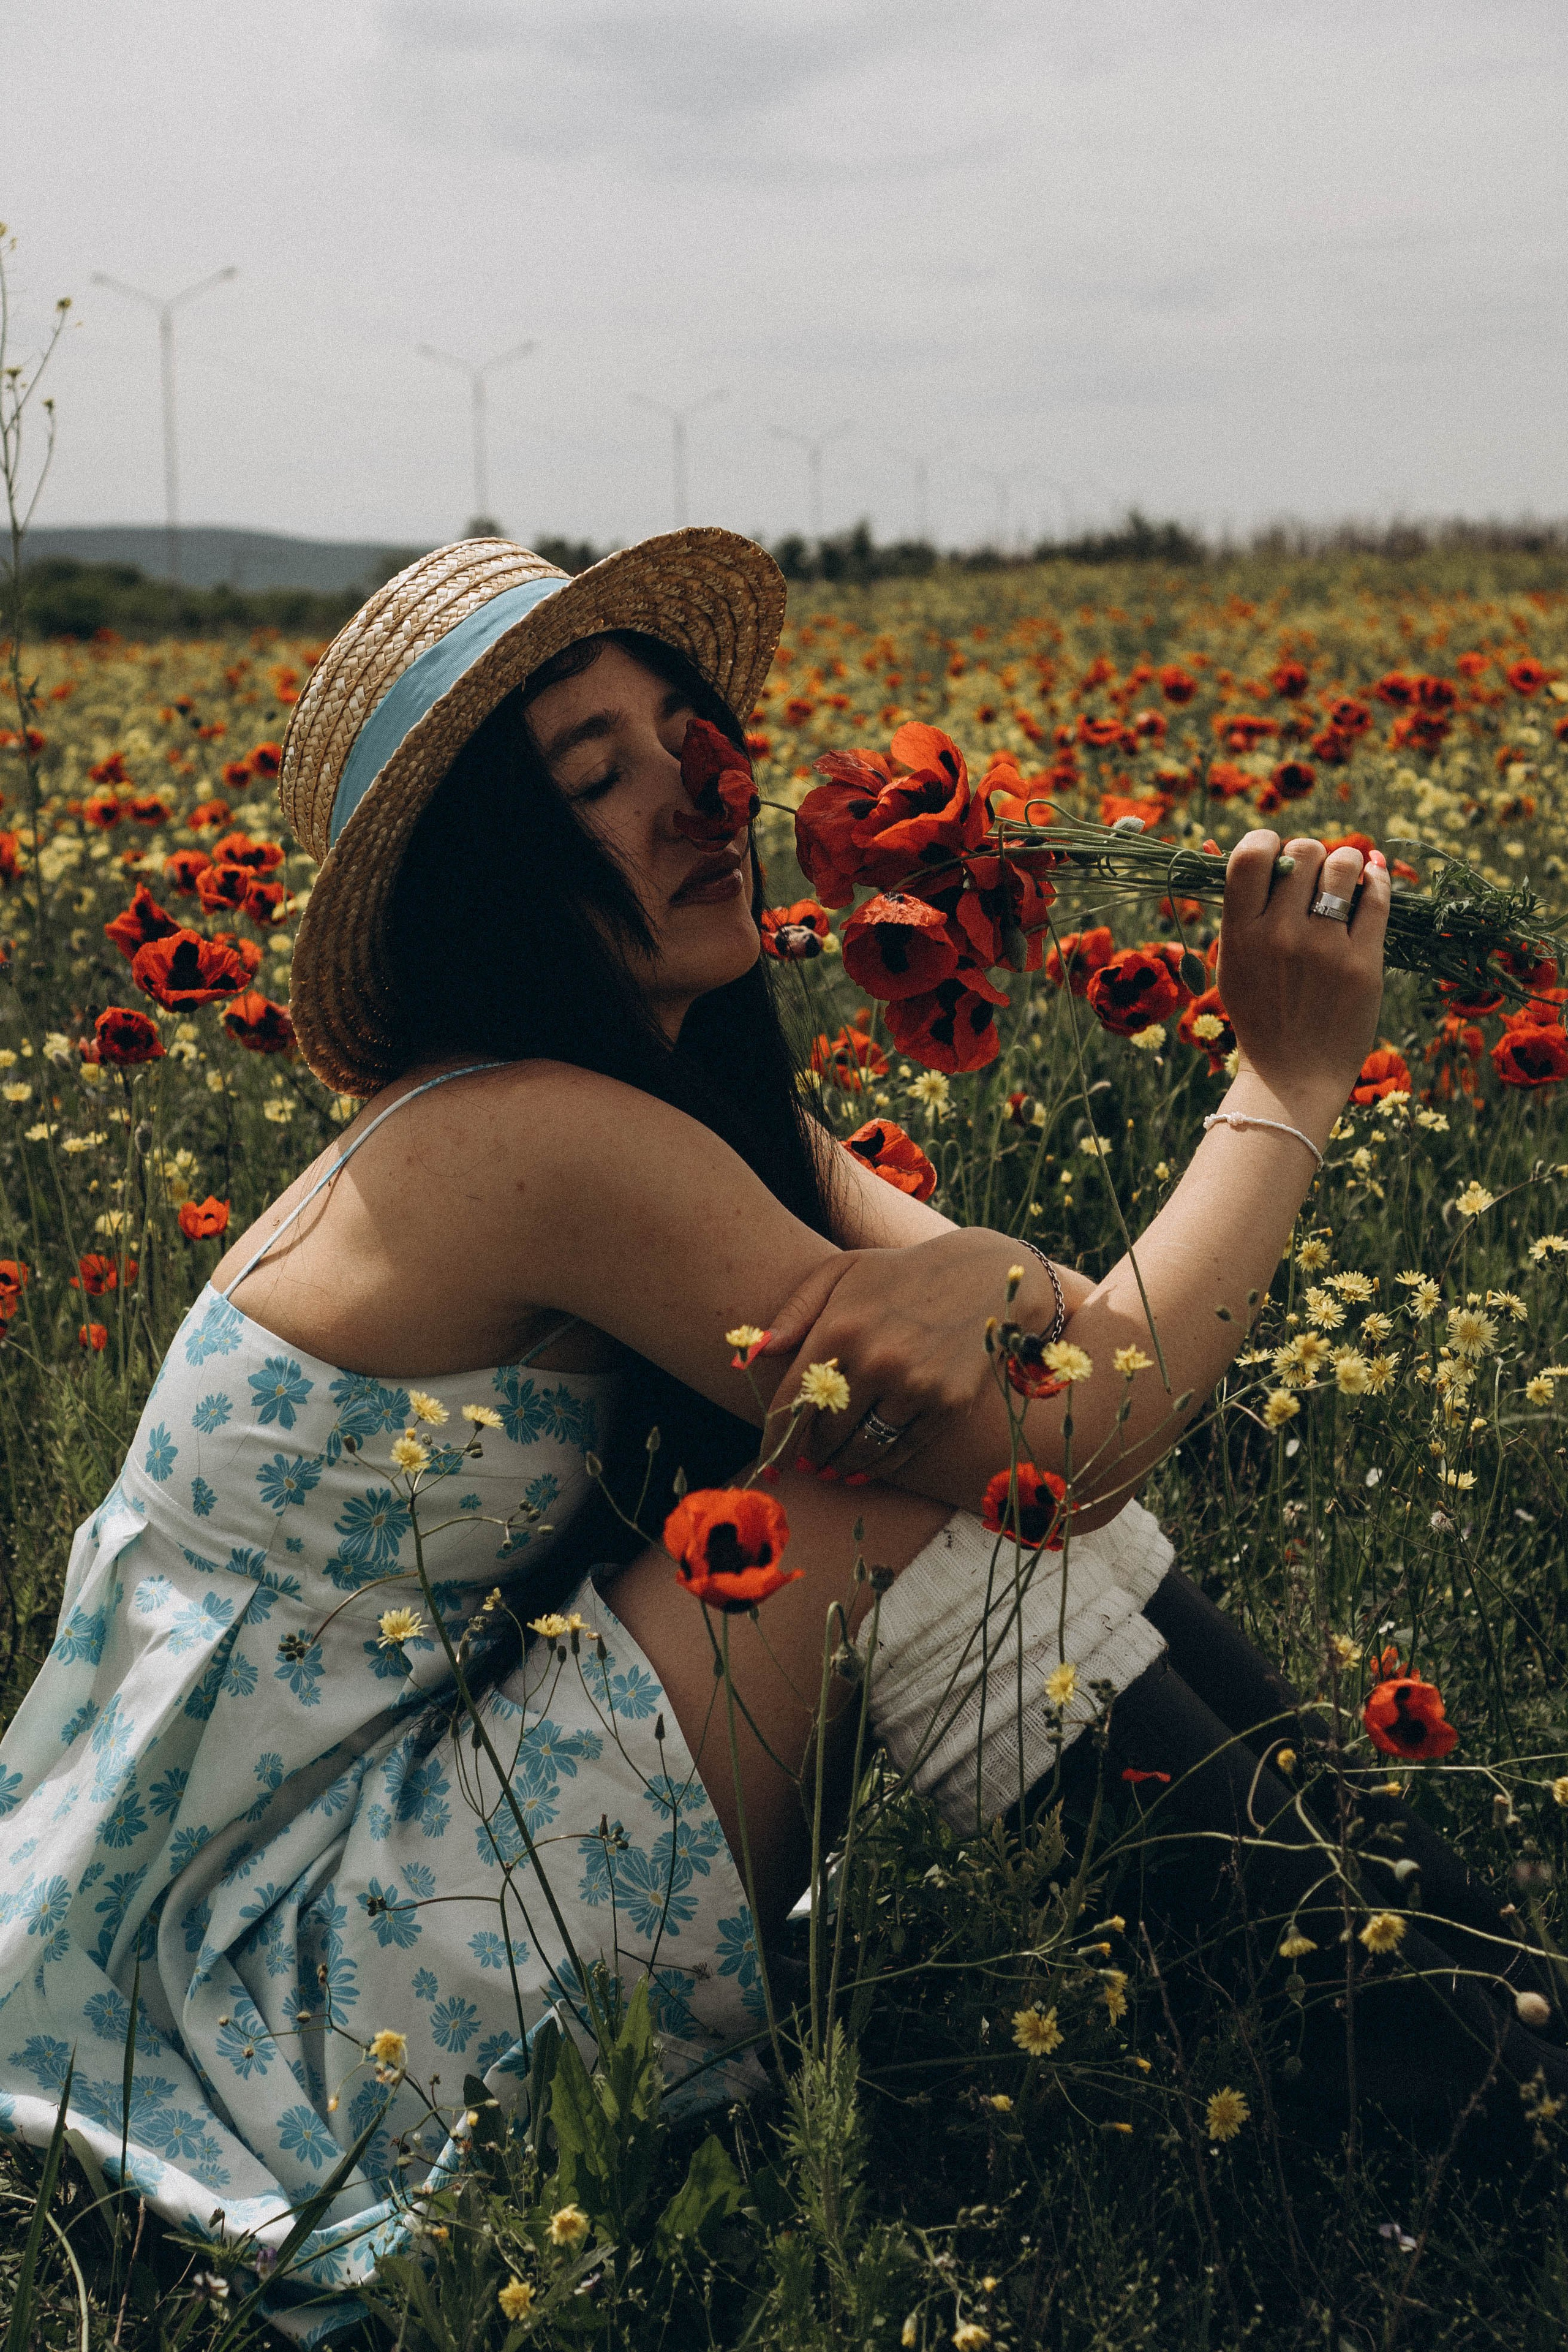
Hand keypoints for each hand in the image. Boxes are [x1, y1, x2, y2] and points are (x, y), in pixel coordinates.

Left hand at [759, 1228, 1073, 1477]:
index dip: (776, 1437)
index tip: (767, 1461)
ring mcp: (915, 1385)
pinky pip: (902, 1449)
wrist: (983, 1276)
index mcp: (841, 1326)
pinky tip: (862, 1470)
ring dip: (839, 1466)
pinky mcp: (947, 1404)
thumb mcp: (842, 1271)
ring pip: (862, 1447)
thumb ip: (795, 1310)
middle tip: (804, 1462)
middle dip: (810, 1451)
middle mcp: (876, 1360)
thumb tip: (753, 1354)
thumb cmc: (899, 1274)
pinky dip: (878, 1467)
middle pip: (826, 1430)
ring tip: (829, 1470)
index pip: (794, 1399)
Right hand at [1217, 831, 1389, 1122]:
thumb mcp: (1233, 965)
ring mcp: (1323, 950)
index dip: (1267, 841)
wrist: (1293, 1077)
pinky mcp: (1363, 964)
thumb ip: (1243, 913)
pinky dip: (1377, 882)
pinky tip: (1371, 883)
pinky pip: (1377, 899)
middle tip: (1314, 876)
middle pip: (1304, 852)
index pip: (1250, 855)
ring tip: (1343, 880)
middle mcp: (1279, 936)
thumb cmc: (1260, 1017)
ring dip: (1346, 863)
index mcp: (1240, 935)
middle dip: (1312, 854)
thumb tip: (1266, 850)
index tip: (1277, 855)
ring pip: (1344, 866)